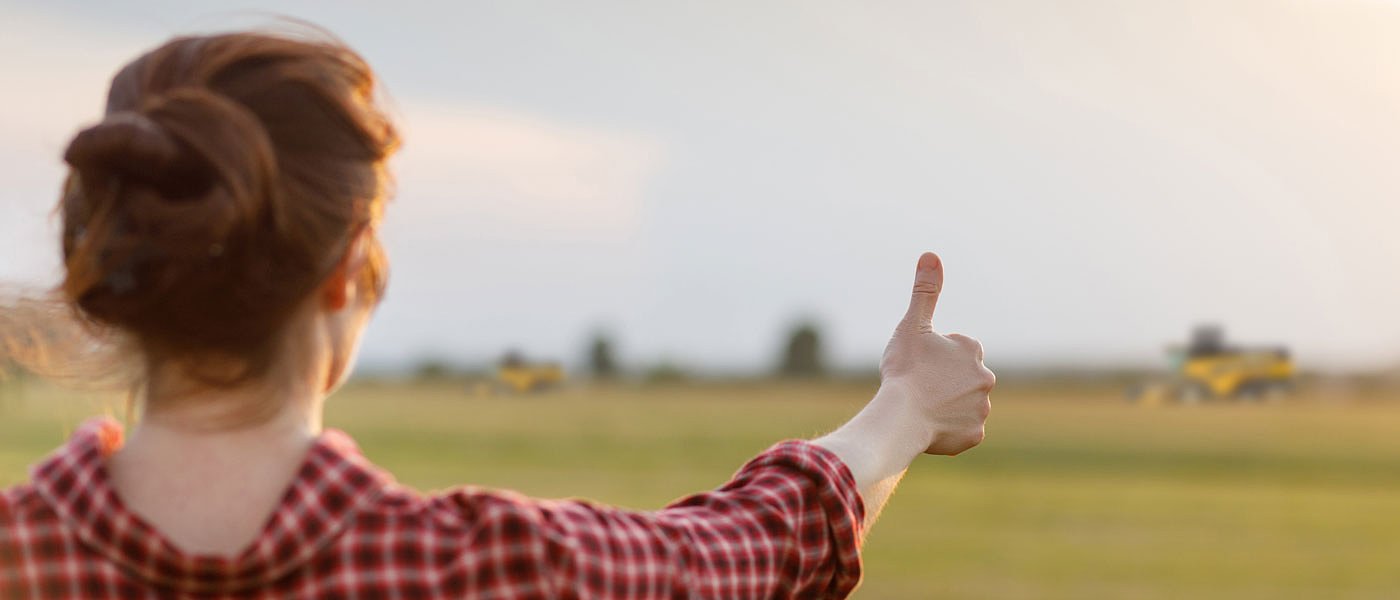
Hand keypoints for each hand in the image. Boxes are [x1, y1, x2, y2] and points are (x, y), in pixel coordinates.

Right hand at [881, 252, 994, 454]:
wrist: (901, 417)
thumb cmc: (905, 369)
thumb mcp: (912, 324)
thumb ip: (925, 291)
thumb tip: (931, 254)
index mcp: (971, 349)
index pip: (956, 349)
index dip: (935, 356)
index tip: (919, 364)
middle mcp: (985, 378)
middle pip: (962, 378)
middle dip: (944, 382)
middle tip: (919, 387)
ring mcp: (981, 409)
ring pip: (962, 405)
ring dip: (946, 406)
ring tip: (921, 408)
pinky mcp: (974, 435)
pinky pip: (961, 431)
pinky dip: (947, 431)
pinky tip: (928, 427)